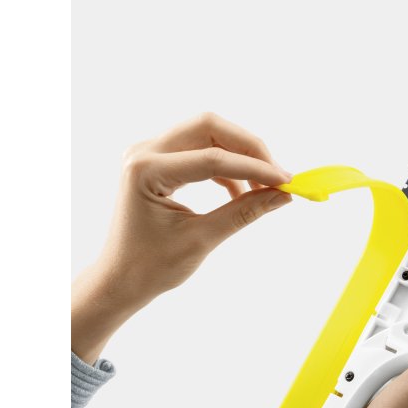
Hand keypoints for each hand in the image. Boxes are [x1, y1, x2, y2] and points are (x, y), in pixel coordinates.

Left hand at [72, 113, 291, 362]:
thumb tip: (282, 195)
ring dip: (239, 156)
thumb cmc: (151, 267)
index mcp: (146, 170)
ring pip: (207, 134)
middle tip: (277, 176)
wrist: (119, 280)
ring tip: (263, 187)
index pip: (213, 158)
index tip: (287, 181)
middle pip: (210, 128)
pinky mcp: (158, 161)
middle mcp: (144, 152)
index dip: (255, 167)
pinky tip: (241, 191)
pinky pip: (199, 149)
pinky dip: (225, 166)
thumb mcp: (202, 239)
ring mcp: (149, 153)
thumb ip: (243, 212)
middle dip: (249, 149)